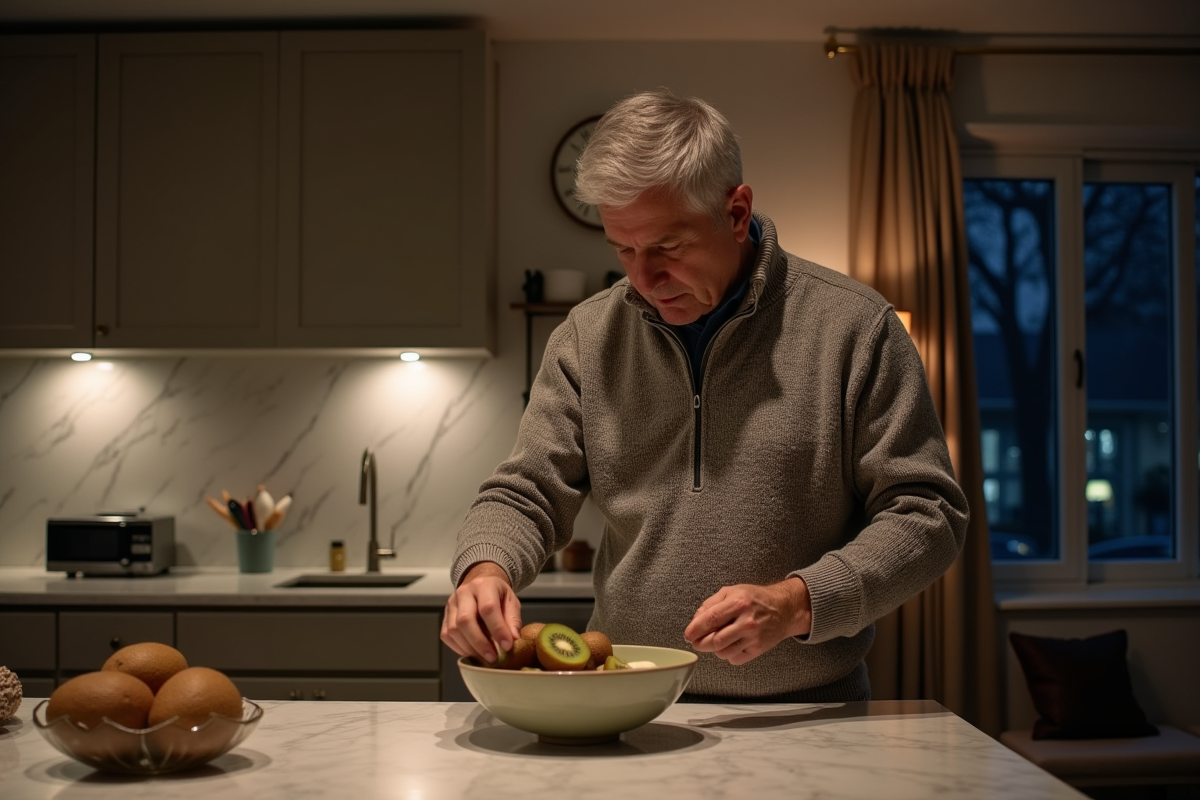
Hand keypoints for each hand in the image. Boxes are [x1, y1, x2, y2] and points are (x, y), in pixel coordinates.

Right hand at [440, 562, 522, 663]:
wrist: (481, 583)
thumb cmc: (497, 594)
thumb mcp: (511, 601)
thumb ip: (513, 620)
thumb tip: (513, 640)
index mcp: (484, 585)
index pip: (488, 608)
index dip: (497, 629)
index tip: (506, 646)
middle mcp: (464, 593)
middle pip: (465, 620)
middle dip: (480, 643)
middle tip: (493, 657)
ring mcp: (451, 604)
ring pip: (453, 630)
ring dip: (469, 648)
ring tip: (484, 656)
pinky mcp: (445, 616)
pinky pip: (446, 635)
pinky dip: (459, 648)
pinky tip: (472, 652)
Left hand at [683, 577, 812, 665]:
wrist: (784, 609)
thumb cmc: (756, 599)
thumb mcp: (731, 592)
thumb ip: (710, 604)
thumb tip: (695, 621)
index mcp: (738, 602)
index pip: (711, 618)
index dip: (695, 629)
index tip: (688, 634)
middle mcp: (747, 621)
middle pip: (715, 640)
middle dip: (701, 643)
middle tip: (696, 641)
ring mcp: (754, 637)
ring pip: (723, 652)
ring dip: (714, 649)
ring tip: (718, 639)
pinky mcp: (758, 649)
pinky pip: (734, 659)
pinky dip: (728, 654)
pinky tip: (732, 644)